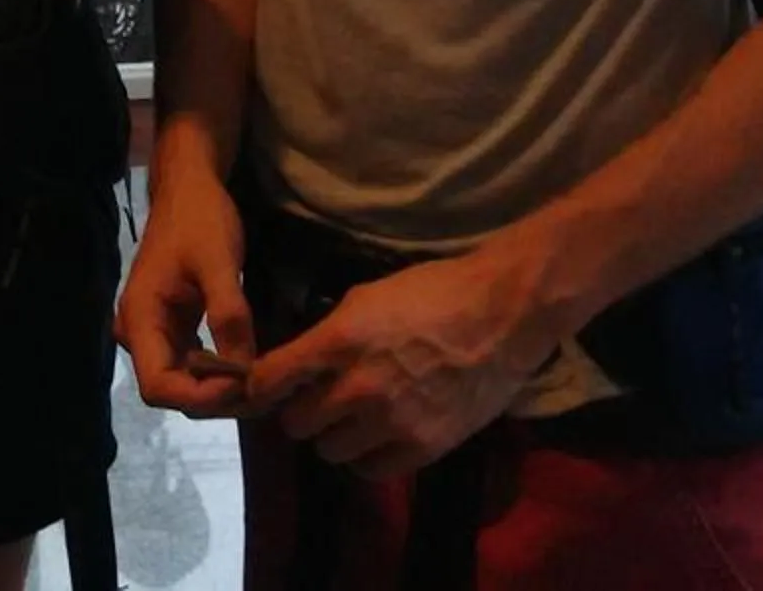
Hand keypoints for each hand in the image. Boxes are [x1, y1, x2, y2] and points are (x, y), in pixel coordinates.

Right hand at [117, 154, 255, 418]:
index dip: (200, 396)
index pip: (159, 387)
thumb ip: (228, 314)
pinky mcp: (174, 330)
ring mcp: (155, 334)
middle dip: (216, 400)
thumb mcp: (218, 261)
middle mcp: (140, 335)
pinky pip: (193, 366)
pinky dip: (220, 375)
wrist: (188, 189)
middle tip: (264, 394)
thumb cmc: (199, 219)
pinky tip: (250, 370)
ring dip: (221, 392)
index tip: (243, 384)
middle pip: (172, 392)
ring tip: (263, 386)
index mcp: (139, 319)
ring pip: (184, 384)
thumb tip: (244, 371)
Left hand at [244, 250, 555, 478]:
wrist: (502, 315)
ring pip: (329, 451)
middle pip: (297, 424)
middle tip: (318, 400)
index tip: (263, 389)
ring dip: (335, 435)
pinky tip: (381, 435)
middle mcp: (358, 386)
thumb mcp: (368, 296)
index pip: (271, 379)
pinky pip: (370, 470)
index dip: (260, 387)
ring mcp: (390, 422)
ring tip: (354, 418)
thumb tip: (300, 361)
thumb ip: (330, 334)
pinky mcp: (421, 448)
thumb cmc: (435, 292)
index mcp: (341, 339)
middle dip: (302, 411)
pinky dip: (368, 456)